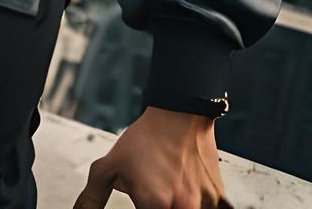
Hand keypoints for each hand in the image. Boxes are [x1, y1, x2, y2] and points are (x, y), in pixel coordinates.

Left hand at [72, 107, 231, 208]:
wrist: (181, 113)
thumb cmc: (147, 138)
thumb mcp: (111, 165)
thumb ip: (93, 196)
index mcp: (154, 204)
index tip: (144, 203)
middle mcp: (182, 207)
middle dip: (158, 206)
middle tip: (156, 192)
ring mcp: (203, 204)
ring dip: (178, 204)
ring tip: (169, 186)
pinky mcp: (218, 198)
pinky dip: (194, 203)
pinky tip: (185, 186)